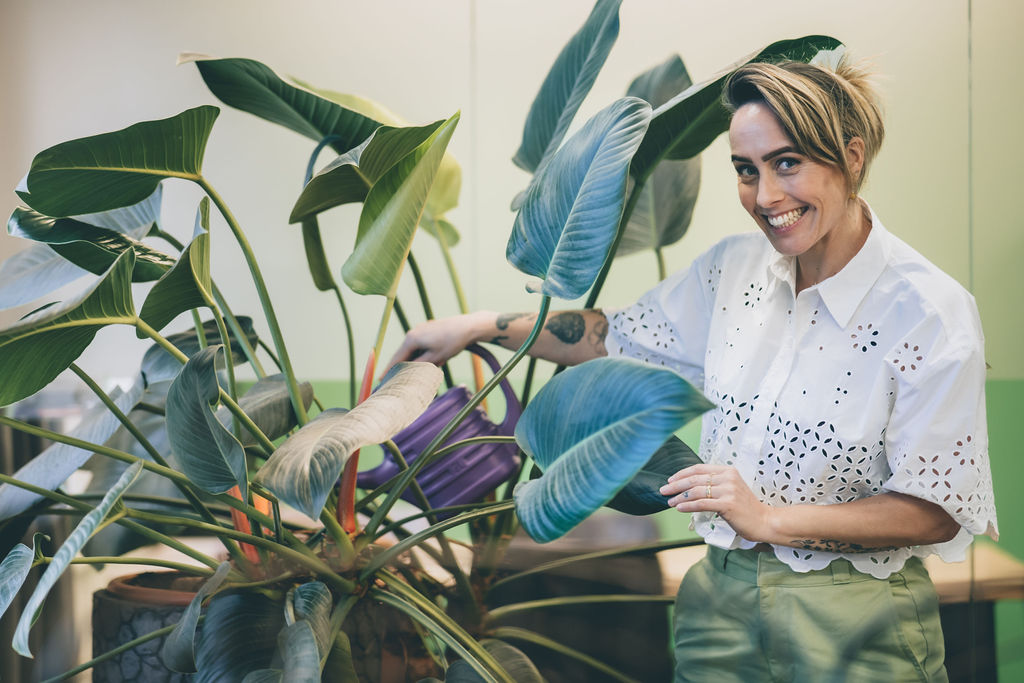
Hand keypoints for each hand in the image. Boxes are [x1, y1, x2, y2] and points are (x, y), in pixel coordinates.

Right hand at [384, 312, 490, 372]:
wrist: (468, 327)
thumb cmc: (452, 342)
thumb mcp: (435, 358)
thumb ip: (419, 365)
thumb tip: (408, 371)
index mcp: (412, 339)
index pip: (397, 358)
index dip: (389, 371)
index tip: (381, 380)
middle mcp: (413, 332)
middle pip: (403, 354)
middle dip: (402, 367)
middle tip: (396, 380)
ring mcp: (421, 329)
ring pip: (413, 350)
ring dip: (416, 360)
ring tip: (422, 369)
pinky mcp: (429, 329)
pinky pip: (421, 345)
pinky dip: (422, 354)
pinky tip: (433, 360)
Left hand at [659, 464, 773, 542]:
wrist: (764, 521)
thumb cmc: (746, 508)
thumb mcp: (731, 490)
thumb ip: (715, 486)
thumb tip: (690, 489)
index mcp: (728, 471)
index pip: (699, 468)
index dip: (682, 473)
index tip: (670, 479)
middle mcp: (728, 478)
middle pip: (695, 479)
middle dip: (676, 485)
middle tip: (663, 490)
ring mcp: (728, 491)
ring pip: (696, 491)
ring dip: (679, 497)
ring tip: (669, 502)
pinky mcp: (727, 505)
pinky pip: (702, 504)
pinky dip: (688, 506)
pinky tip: (679, 508)